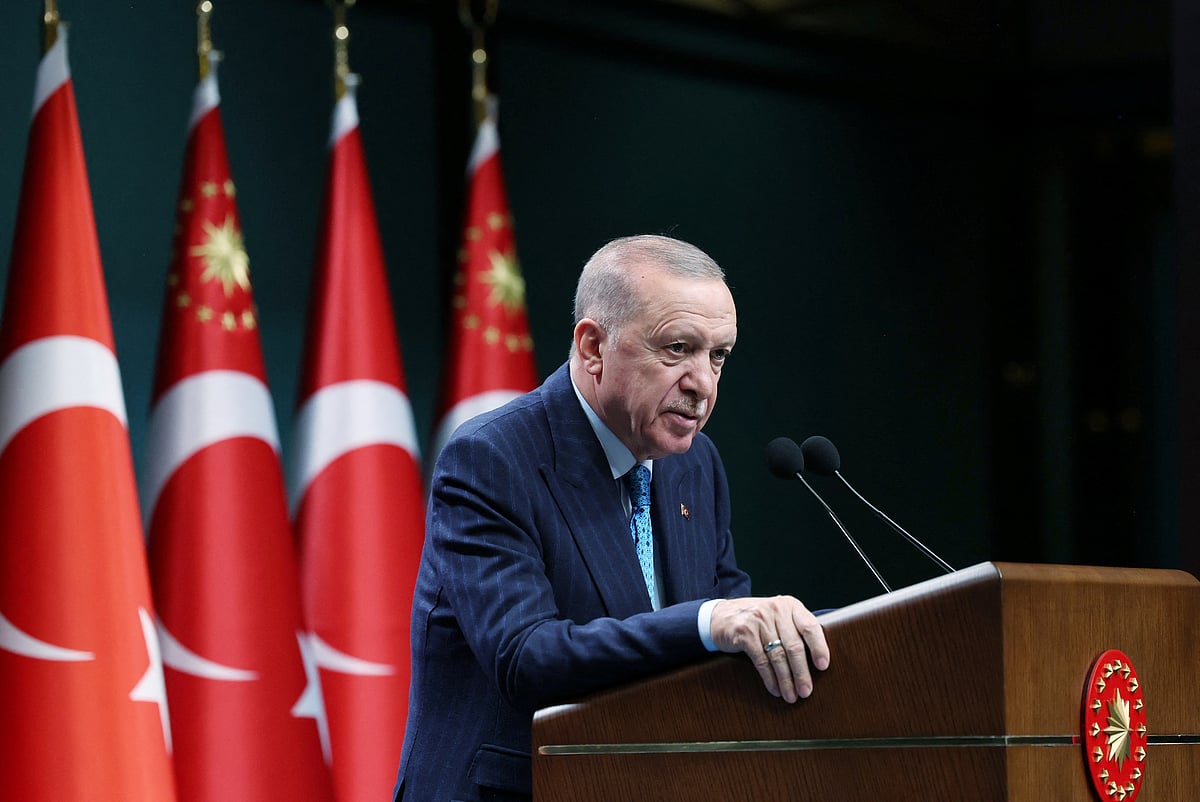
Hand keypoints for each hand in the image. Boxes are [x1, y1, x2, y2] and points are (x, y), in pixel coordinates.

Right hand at [709, 595, 828, 702]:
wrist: (721, 615)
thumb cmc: (758, 620)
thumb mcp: (779, 616)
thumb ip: (796, 629)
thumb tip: (818, 661)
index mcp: (790, 605)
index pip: (810, 626)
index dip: (819, 647)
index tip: (823, 666)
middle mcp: (776, 610)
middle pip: (794, 646)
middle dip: (801, 672)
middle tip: (806, 691)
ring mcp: (758, 620)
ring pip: (778, 656)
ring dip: (786, 680)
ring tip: (791, 695)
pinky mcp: (744, 633)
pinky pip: (761, 660)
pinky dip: (770, 678)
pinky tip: (775, 689)